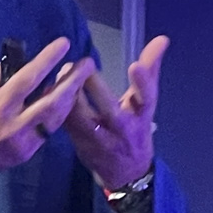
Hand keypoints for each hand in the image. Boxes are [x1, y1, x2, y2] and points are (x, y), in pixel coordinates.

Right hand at [0, 37, 96, 182]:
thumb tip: (20, 62)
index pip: (29, 78)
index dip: (48, 60)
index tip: (64, 44)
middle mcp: (14, 125)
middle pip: (52, 102)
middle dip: (73, 82)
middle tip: (87, 65)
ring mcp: (23, 143)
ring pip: (55, 119)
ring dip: (69, 99)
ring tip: (79, 81)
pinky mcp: (26, 154)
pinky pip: (47, 131)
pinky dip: (57, 115)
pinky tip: (64, 102)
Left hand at [63, 35, 168, 189]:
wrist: (126, 174)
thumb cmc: (136, 130)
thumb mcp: (145, 103)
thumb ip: (150, 70)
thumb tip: (162, 38)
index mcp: (142, 115)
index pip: (147, 98)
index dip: (143, 82)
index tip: (135, 65)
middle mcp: (124, 129)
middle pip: (110, 108)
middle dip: (95, 86)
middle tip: (83, 64)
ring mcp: (102, 140)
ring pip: (83, 118)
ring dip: (71, 95)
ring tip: (63, 73)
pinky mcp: (82, 145)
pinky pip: (68, 124)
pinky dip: (58, 107)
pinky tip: (50, 90)